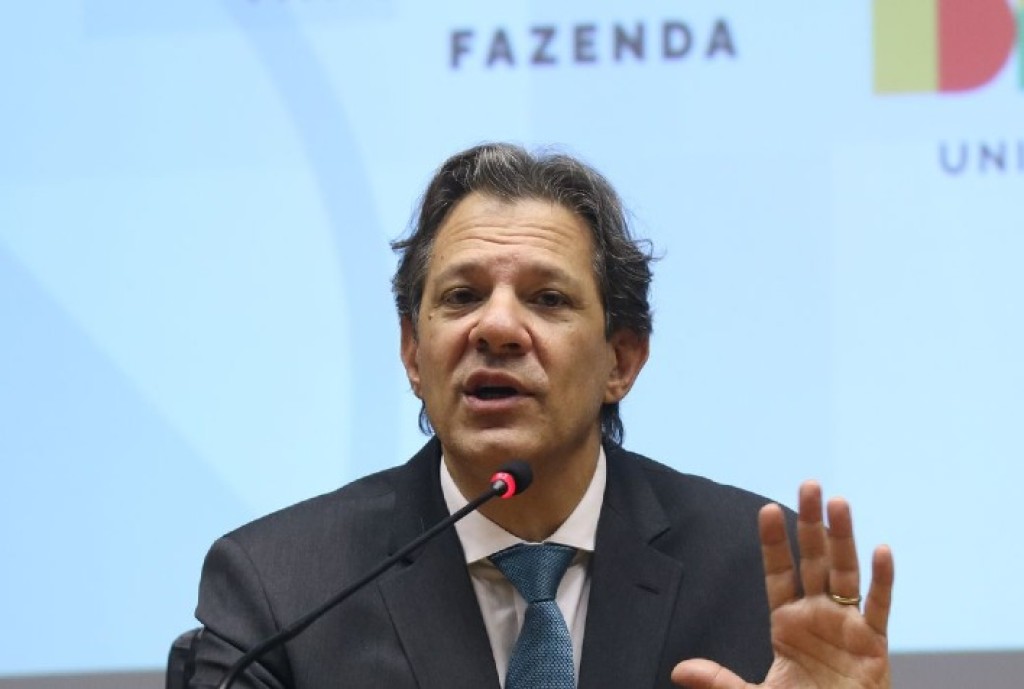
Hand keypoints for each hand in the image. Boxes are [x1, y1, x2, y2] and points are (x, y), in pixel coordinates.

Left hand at [671, 482, 894, 688]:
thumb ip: (720, 681)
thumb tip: (678, 669)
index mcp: (788, 623)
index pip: (779, 573)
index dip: (774, 542)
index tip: (767, 508)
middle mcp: (818, 616)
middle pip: (814, 560)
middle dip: (811, 523)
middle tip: (809, 484)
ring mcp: (847, 627)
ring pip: (846, 573)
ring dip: (843, 538)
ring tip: (839, 503)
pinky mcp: (874, 645)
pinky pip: (879, 607)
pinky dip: (882, 580)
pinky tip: (880, 550)